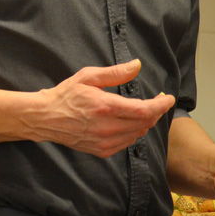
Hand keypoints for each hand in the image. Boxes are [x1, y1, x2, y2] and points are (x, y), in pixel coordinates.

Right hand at [30, 60, 174, 156]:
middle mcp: (107, 126)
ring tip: (143, 111)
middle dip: (155, 112)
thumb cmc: (66, 95)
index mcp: (105, 106)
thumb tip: (137, 65)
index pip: (144, 110)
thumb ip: (115, 73)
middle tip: (157, 102)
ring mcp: (104, 141)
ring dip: (145, 123)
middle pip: (144, 123)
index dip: (160, 105)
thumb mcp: (88, 76)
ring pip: (137, 134)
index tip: (168, 98)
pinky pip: (127, 143)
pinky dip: (134, 133)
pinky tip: (129, 124)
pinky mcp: (101, 150)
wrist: (46, 118)